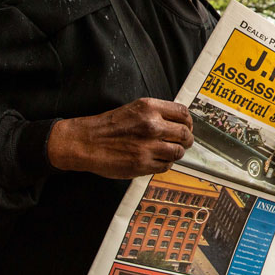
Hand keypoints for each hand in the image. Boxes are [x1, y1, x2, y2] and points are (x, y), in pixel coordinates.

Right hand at [47, 98, 193, 177]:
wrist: (86, 142)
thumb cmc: (108, 126)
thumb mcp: (134, 109)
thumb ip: (156, 113)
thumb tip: (179, 121)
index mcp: (149, 108)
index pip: (183, 114)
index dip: (188, 122)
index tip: (187, 127)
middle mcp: (151, 125)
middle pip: (185, 134)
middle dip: (187, 139)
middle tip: (183, 142)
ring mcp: (148, 146)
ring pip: (178, 152)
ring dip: (176, 153)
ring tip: (169, 152)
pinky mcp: (142, 164)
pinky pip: (166, 166)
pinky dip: (165, 164)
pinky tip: (157, 160)